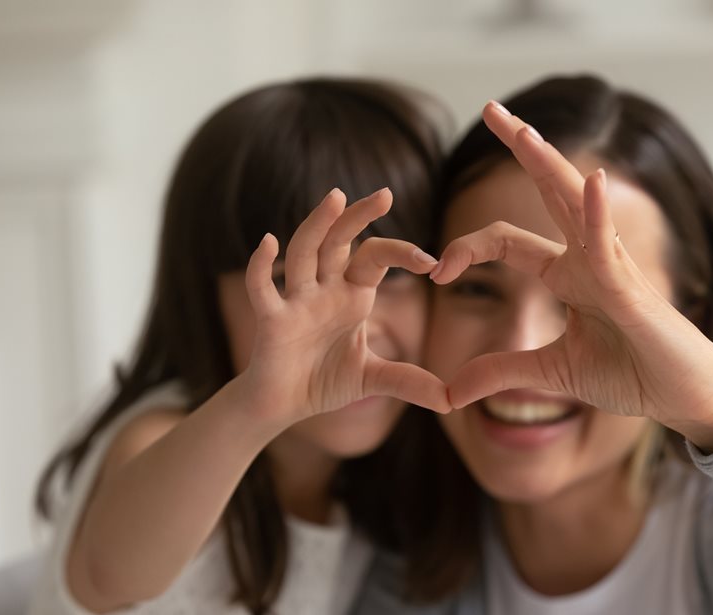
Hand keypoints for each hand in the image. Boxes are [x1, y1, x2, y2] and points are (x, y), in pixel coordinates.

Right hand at [243, 188, 450, 424]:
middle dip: (359, 217)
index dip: (401, 253)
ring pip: (304, 252)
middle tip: (385, 194)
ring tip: (336, 197)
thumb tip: (451, 400)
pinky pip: (262, 287)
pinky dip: (261, 265)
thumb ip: (408, 381)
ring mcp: (296, 301)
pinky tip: (268, 242)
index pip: (375, 258)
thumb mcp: (373, 380)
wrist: (283, 407)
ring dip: (317, 225)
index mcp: (351, 295)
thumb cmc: (323, 382)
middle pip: (339, 241)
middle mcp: (324, 289)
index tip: (431, 261)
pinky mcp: (271, 319)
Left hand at [432, 102, 712, 450]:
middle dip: (520, 149)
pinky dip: (598, 214)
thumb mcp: (551, 373)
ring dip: (549, 165)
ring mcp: (611, 268)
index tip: (436, 273)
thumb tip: (450, 392)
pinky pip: (609, 248)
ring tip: (522, 130)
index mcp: (568, 275)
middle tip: (490, 107)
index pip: (506, 241)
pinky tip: (591, 181)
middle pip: (547, 192)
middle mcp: (588, 259)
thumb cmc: (631, 374)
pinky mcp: (631, 291)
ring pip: (576, 204)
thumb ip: (501, 372)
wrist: (683, 399)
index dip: (465, 249)